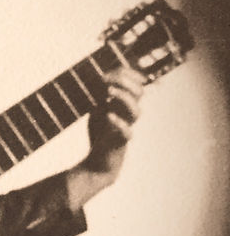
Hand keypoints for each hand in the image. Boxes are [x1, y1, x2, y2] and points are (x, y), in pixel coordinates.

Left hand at [82, 67, 145, 184]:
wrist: (97, 162)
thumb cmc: (100, 133)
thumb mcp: (96, 108)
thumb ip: (100, 94)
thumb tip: (97, 74)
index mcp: (124, 103)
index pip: (134, 83)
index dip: (124, 74)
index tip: (104, 73)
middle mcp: (127, 114)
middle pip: (139, 93)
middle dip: (125, 82)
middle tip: (106, 80)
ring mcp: (126, 127)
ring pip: (137, 111)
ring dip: (124, 98)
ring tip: (109, 91)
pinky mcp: (121, 142)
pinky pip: (128, 132)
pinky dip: (119, 123)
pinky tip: (108, 115)